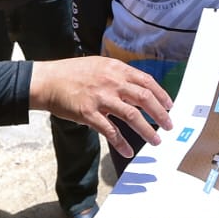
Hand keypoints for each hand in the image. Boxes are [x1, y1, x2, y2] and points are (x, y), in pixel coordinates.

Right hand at [30, 56, 172, 158]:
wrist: (48, 81)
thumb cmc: (73, 73)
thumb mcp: (100, 66)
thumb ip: (119, 75)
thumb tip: (139, 88)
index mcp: (116, 69)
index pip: (147, 81)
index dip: (161, 95)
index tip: (170, 106)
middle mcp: (112, 82)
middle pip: (144, 98)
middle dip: (160, 114)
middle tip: (169, 125)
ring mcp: (101, 98)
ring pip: (132, 116)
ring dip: (148, 131)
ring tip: (156, 140)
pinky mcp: (89, 114)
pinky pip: (111, 131)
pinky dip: (122, 143)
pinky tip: (129, 151)